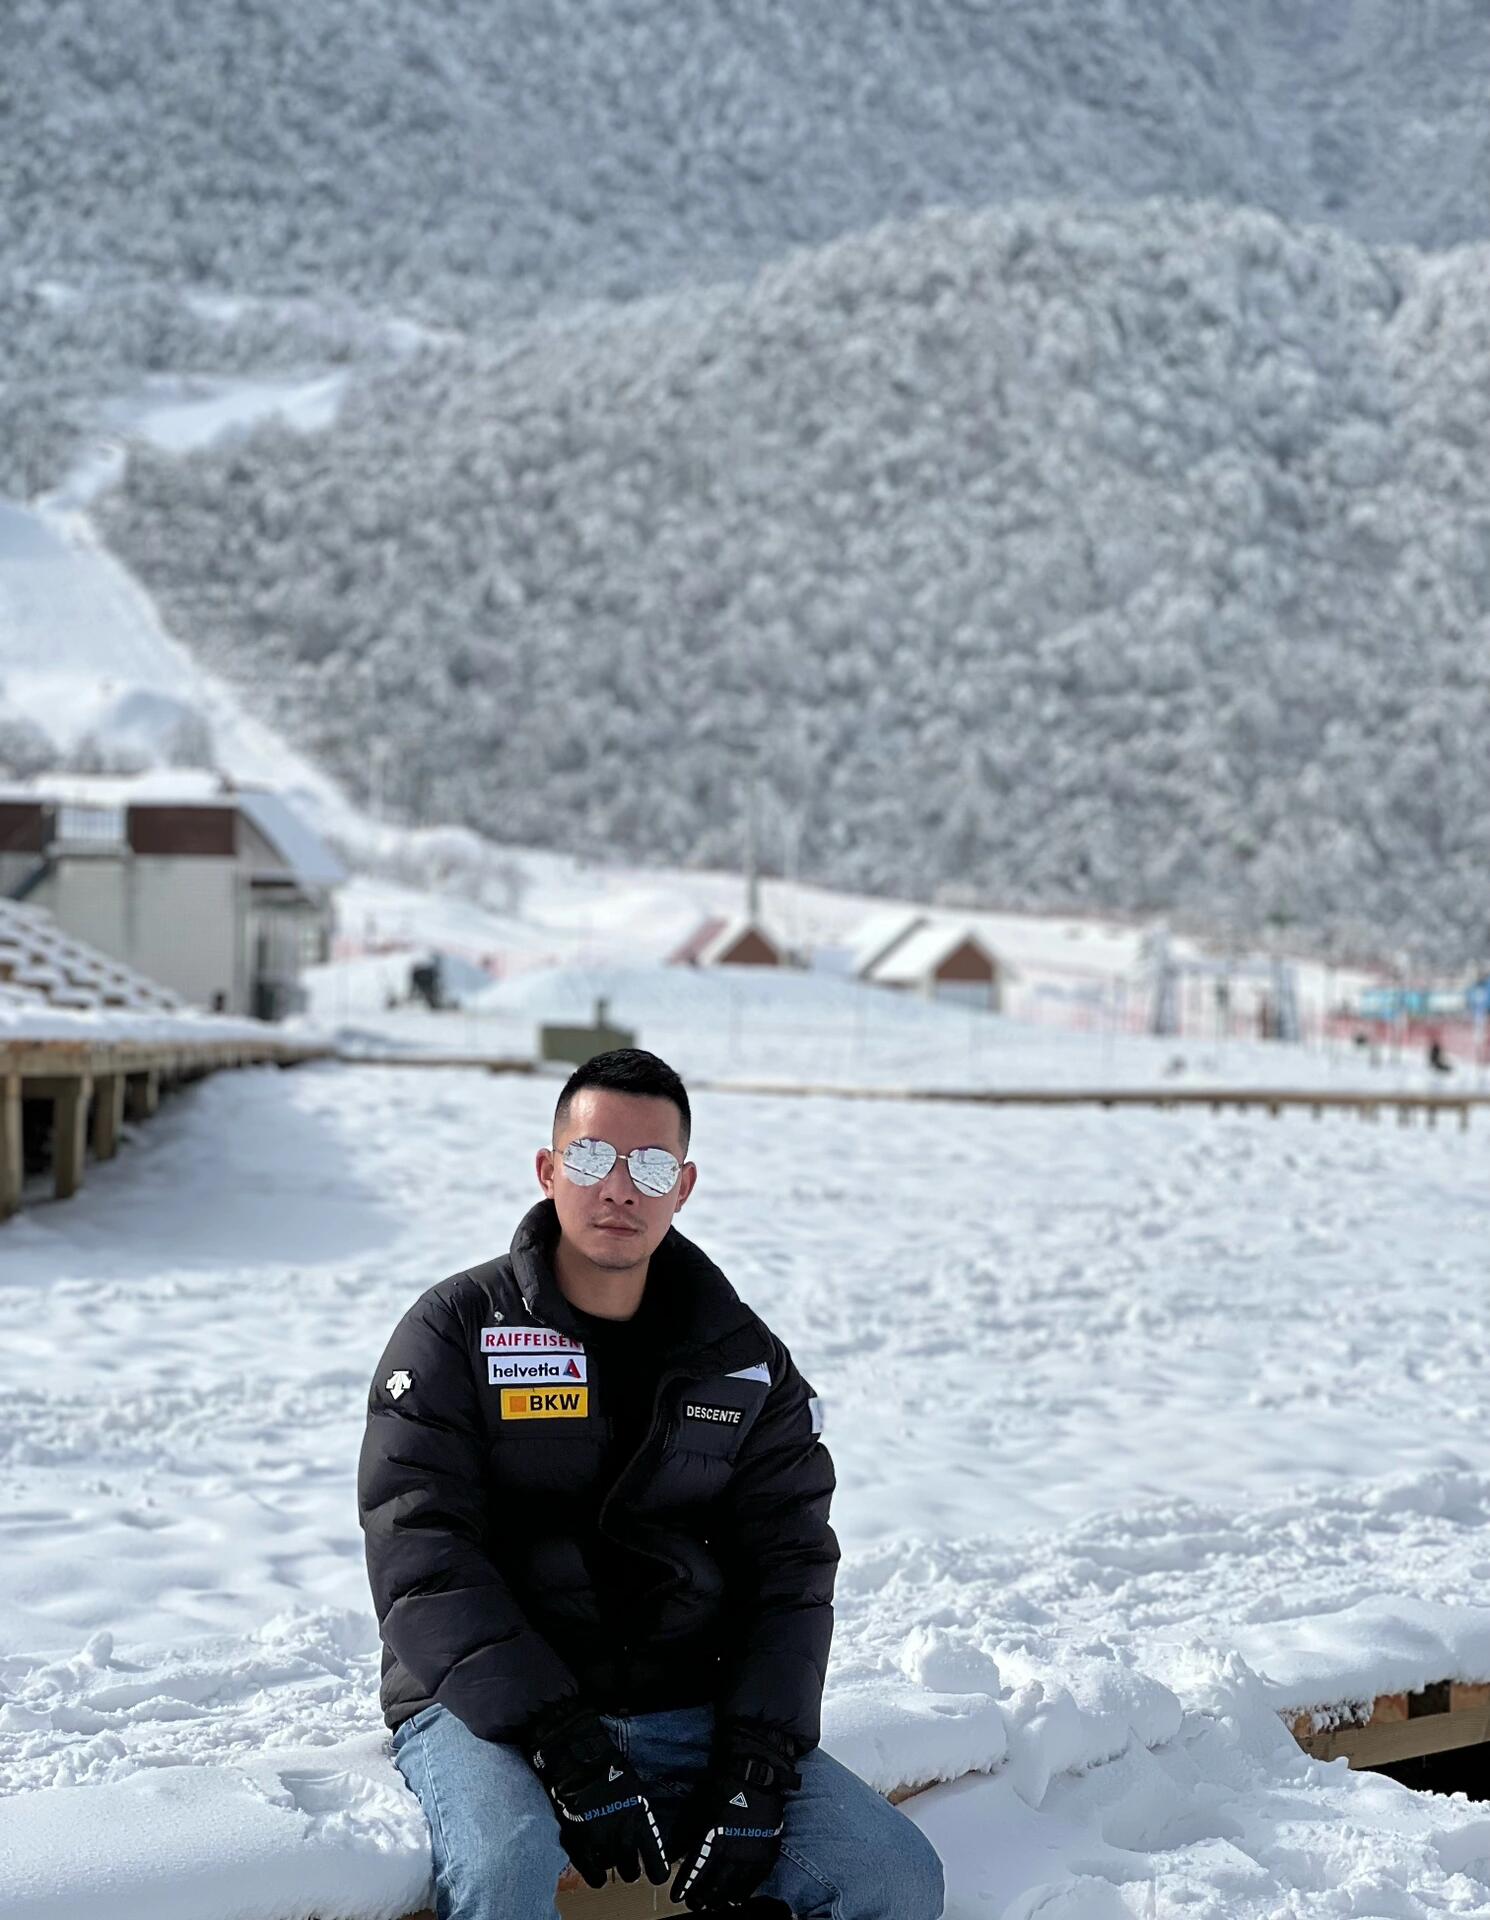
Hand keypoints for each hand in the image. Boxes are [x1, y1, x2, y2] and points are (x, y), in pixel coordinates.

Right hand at [526, 1701, 668, 1888]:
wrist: (577, 1759)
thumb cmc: (608, 1768)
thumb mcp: (634, 1790)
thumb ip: (639, 1814)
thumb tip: (643, 1833)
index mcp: (640, 1819)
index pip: (656, 1859)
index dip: (657, 1872)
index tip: (656, 1876)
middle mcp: (622, 1835)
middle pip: (631, 1872)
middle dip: (630, 1870)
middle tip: (627, 1864)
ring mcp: (599, 1842)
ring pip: (610, 1870)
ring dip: (611, 1866)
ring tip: (608, 1859)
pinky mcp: (578, 1845)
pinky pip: (591, 1874)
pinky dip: (595, 1877)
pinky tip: (597, 1875)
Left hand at [671, 1729, 799, 1911]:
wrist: (754, 1775)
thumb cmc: (720, 1789)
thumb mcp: (694, 1808)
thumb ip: (682, 1835)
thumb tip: (672, 1856)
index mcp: (711, 1841)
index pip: (694, 1872)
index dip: (684, 1887)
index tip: (677, 1897)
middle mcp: (732, 1853)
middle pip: (713, 1886)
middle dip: (701, 1898)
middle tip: (694, 1905)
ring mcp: (751, 1856)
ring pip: (734, 1889)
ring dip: (720, 1900)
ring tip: (713, 1906)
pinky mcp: (766, 1855)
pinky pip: (754, 1883)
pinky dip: (743, 1894)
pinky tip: (736, 1899)